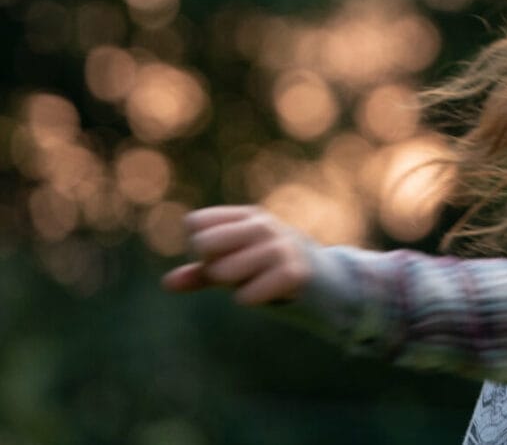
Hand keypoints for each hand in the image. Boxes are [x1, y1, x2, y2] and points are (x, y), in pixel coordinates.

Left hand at [161, 205, 313, 305]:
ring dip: (230, 284)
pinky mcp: (294, 273)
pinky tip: (261, 294)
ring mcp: (281, 247)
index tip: (222, 256)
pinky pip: (246, 295)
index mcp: (248, 216)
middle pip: (204, 243)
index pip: (196, 224)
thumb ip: (202, 272)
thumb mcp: (237, 266)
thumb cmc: (274, 270)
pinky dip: (247, 299)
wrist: (329, 281)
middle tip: (234, 272)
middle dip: (211, 265)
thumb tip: (167, 284)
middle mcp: (264, 225)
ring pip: (223, 271)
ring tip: (251, 282)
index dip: (199, 247)